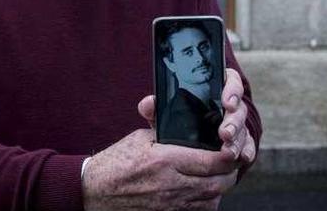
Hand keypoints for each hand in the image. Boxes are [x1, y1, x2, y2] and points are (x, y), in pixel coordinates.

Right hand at [82, 129, 236, 210]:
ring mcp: (172, 205)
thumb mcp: (141, 138)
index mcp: (165, 161)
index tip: (231, 147)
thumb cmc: (117, 162)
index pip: (212, 161)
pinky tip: (202, 190)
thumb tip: (191, 124)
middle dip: (229, 171)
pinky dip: (207, 201)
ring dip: (220, 186)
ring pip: (213, 199)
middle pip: (219, 183)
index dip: (229, 155)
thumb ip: (167, 132)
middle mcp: (172, 186)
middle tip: (228, 160)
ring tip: (217, 174)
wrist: (96, 191)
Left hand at [137, 68, 255, 165]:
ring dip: (238, 139)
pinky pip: (248, 144)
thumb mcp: (164, 113)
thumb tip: (148, 104)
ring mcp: (237, 123)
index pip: (230, 80)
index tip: (227, 101)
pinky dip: (247, 150)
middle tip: (224, 133)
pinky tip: (243, 157)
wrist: (181, 141)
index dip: (232, 89)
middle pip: (238, 108)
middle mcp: (229, 104)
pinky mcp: (241, 140)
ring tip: (228, 150)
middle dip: (233, 121)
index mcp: (215, 88)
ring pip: (244, 128)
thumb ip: (155, 107)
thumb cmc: (175, 120)